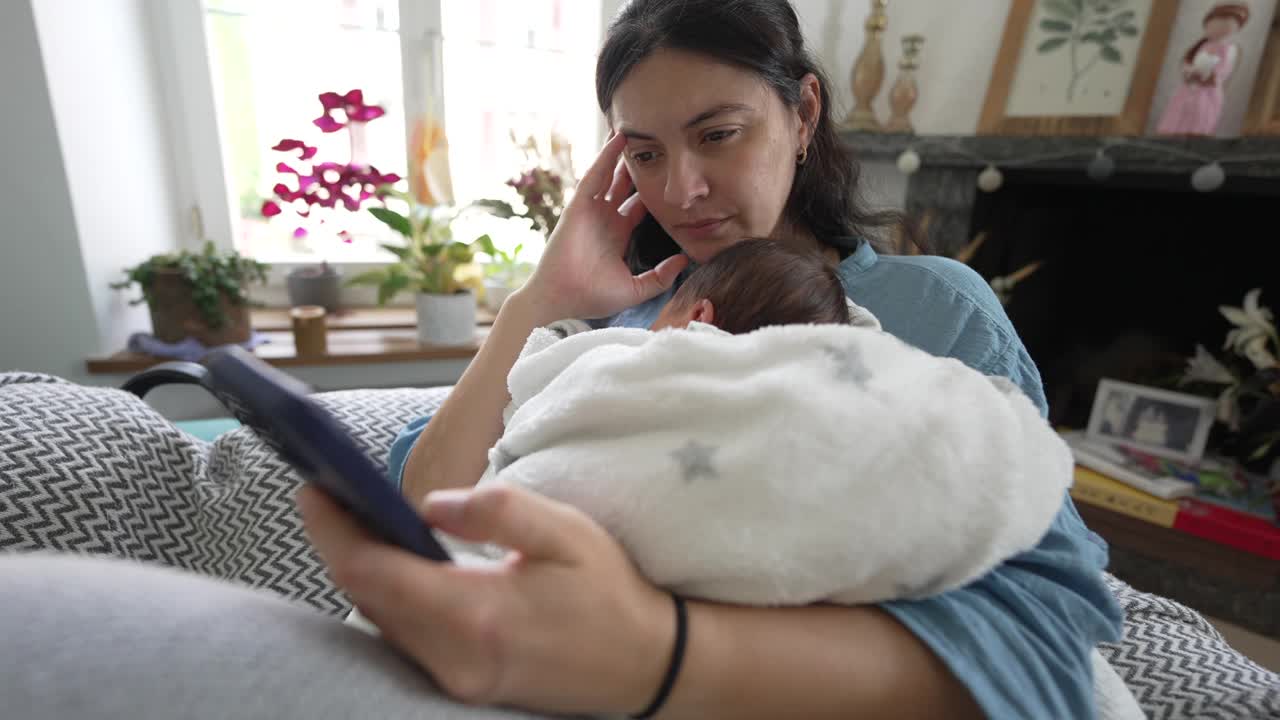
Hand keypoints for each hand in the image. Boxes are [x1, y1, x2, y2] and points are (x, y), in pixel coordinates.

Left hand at [297, 483, 673, 714]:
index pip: (376, 574)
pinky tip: (392, 568)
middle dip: (341, 546)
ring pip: (381, 623)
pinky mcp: (462, 686)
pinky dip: (388, 600)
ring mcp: (456, 680)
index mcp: (477, 615)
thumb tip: (430, 503)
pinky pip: (404, 641)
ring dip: (362, 574)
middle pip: (368, 600)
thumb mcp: (566, 533)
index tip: (314, 490)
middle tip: (329, 495)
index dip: (335, 531)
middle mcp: (455, 658)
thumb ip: (498, 511)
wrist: (645, 665)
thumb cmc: (608, 593)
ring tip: (355, 524)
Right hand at [519, 132, 689, 321]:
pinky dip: (605, 158)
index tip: (672, 176)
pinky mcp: (579, 205)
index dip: (654, 191)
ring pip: (610, 175)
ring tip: (638, 131)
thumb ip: (661, 276)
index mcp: (619, 235)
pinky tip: (617, 140)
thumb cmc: (592, 297)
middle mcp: (606, 219)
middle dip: (639, 167)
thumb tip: (685, 260)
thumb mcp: (636, 288)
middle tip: (658, 144)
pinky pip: (594, 176)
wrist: (562, 299)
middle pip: (626, 186)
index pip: (640, 206)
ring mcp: (592, 210)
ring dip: (622, 155)